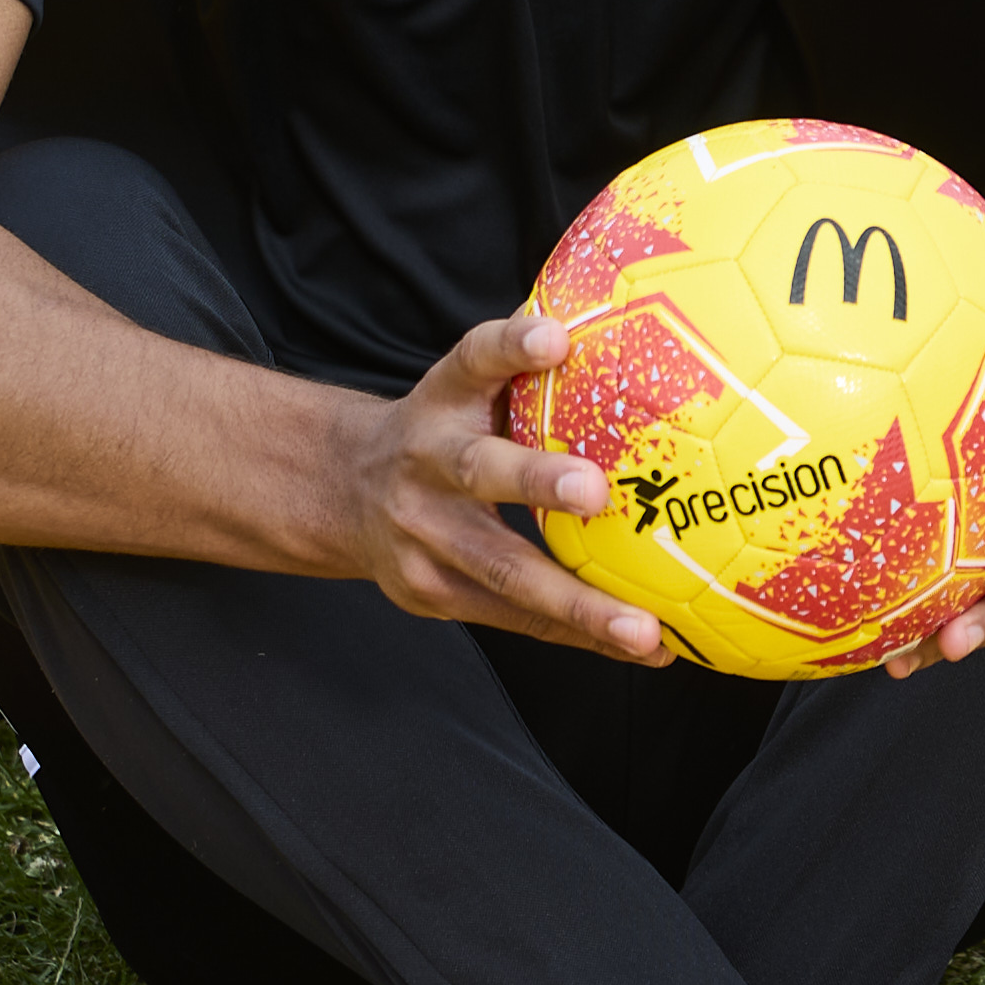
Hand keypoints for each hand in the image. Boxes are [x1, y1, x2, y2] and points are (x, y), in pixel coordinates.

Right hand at [334, 313, 670, 663]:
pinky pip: (515, 618)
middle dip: (537, 483)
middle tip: (596, 493)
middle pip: (478, 469)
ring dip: (578, 605)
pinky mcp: (432, 593)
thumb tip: (631, 337)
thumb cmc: (441, 433)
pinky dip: (579, 634)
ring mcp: (423, 536)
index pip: (473, 358)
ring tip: (642, 629)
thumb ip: (527, 369)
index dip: (512, 347)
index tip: (554, 338)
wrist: (342, 492)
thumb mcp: (468, 389)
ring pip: (503, 571)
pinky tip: (641, 646)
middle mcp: (425, 463)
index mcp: (442, 401)